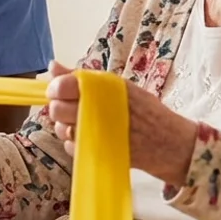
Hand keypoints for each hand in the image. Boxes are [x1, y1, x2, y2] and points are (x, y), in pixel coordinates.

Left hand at [45, 61, 196, 185]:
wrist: (167, 141)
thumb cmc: (143, 110)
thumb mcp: (116, 85)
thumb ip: (81, 76)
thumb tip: (53, 66)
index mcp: (102, 89)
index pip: (61, 87)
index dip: (55, 89)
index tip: (59, 91)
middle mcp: (96, 111)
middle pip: (56, 110)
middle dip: (59, 109)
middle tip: (72, 108)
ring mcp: (95, 135)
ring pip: (61, 130)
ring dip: (67, 126)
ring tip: (84, 122)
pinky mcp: (96, 153)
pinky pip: (71, 148)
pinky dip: (75, 142)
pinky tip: (90, 136)